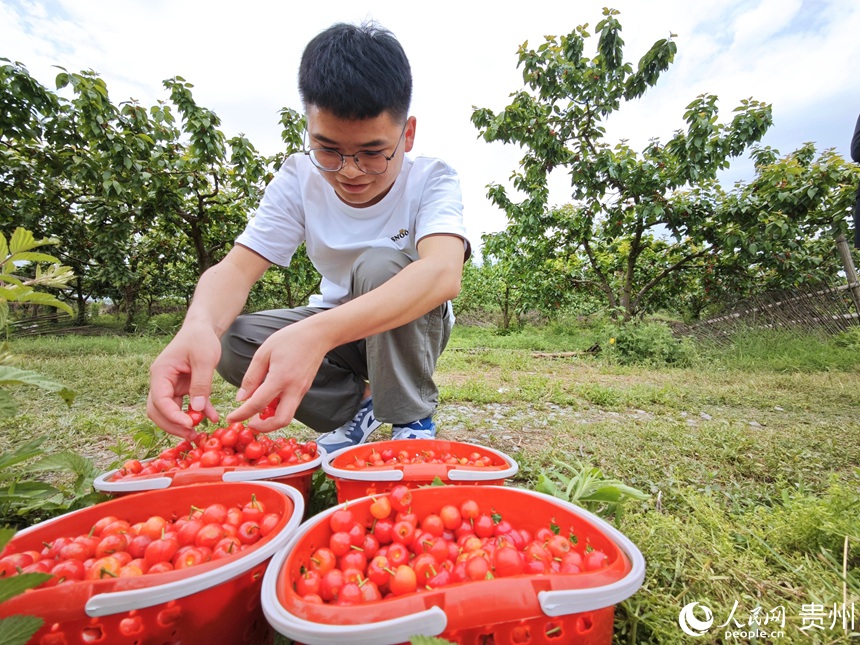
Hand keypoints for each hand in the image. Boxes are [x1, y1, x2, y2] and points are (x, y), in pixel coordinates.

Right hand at [147, 323, 221, 438]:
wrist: (203, 328)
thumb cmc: (201, 338)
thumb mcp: (204, 359)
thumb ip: (201, 384)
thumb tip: (197, 410)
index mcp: (161, 372)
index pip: (160, 400)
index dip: (172, 416)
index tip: (189, 424)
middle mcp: (162, 381)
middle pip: (158, 410)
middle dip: (173, 425)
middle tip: (191, 435)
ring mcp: (171, 386)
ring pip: (170, 411)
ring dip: (182, 423)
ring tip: (199, 434)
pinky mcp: (183, 388)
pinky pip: (187, 405)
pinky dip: (197, 413)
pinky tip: (211, 419)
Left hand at [226, 320, 328, 431]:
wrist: (317, 336)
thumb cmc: (289, 339)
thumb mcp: (263, 353)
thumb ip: (251, 377)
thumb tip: (241, 398)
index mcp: (280, 378)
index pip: (257, 404)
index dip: (241, 414)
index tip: (231, 418)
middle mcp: (293, 389)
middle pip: (280, 421)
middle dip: (263, 427)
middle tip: (249, 423)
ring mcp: (301, 391)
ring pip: (287, 417)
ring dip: (271, 421)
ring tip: (257, 413)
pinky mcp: (304, 390)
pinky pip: (291, 407)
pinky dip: (278, 410)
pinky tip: (269, 401)